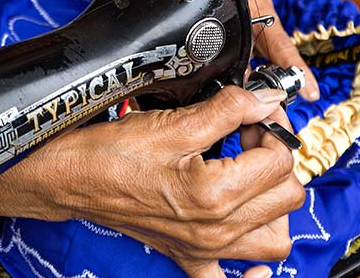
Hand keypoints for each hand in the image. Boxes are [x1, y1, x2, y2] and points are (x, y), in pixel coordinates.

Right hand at [0, 87, 303, 277]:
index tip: (254, 112)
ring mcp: (204, 249)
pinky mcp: (188, 256)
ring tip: (250, 175)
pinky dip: (251, 269)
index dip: (272, 127)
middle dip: (275, 158)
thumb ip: (229, 109)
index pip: (280, 159)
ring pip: (275, 238)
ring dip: (274, 204)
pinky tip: (244, 238)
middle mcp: (216, 230)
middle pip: (288, 196)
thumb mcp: (175, 122)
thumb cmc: (114, 151)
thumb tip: (266, 98)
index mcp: (215, 195)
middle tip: (248, 136)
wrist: (71, 178)